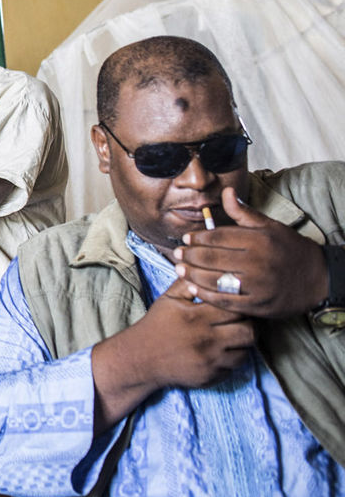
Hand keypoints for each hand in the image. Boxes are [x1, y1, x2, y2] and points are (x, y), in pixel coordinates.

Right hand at [91, 276, 253, 429]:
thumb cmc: (157, 325)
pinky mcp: (212, 377)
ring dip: (242, 344)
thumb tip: (204, 268)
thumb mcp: (168, 299)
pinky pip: (234, 368)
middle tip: (239, 321)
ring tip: (232, 336)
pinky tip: (221, 351)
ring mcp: (211, 361)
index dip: (239, 305)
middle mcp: (207, 340)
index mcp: (197, 317)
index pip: (236, 309)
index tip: (235, 304)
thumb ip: (187, 283)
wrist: (141, 358)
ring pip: (246, 352)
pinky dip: (231, 359)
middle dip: (248, 325)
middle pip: (249, 332)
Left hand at [173, 187, 329, 318]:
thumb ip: (244, 213)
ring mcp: (258, 286)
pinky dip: (207, 295)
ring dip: (193, 275)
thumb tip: (226, 192)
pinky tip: (194, 288)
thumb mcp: (270, 226)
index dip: (198, 238)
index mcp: (259, 240)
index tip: (186, 239)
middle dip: (190, 256)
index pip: (218, 237)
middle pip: (213, 258)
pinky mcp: (258, 304)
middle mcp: (258, 262)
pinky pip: (226, 301)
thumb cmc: (290, 249)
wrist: (318, 279)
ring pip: (216, 280)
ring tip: (180, 270)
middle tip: (177, 254)